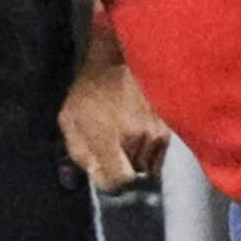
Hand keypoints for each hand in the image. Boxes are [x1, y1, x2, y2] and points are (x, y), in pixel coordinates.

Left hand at [59, 52, 168, 191]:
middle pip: (134, 176)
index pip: (118, 181)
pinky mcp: (169, 127)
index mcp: (108, 136)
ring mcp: (157, 133)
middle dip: (124, 169)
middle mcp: (137, 138)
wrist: (120, 58)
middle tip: (114, 152)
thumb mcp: (70, 119)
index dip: (111, 182)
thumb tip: (93, 177)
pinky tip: (138, 133)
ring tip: (126, 139)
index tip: (107, 173)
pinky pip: (159, 153)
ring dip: (137, 160)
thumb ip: (77, 153)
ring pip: (149, 166)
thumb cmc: (90, 89)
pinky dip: (149, 150)